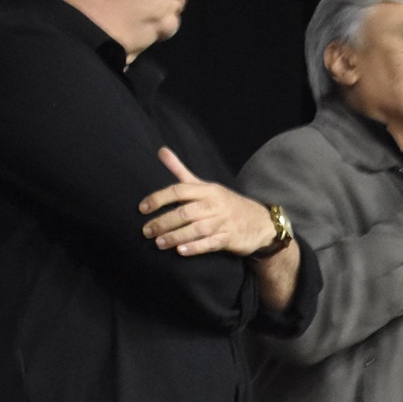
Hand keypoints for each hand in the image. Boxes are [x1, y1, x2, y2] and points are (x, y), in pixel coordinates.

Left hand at [141, 147, 277, 255]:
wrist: (260, 221)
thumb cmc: (225, 203)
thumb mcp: (205, 185)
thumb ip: (181, 170)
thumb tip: (161, 150)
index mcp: (207, 190)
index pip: (179, 190)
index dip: (159, 198)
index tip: (142, 208)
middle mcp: (214, 205)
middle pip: (185, 212)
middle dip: (163, 222)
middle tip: (146, 231)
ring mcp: (222, 222)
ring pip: (196, 229)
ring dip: (175, 236)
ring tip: (158, 243)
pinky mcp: (229, 238)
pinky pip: (210, 243)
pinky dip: (196, 247)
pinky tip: (181, 251)